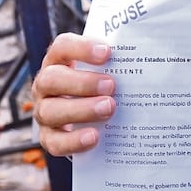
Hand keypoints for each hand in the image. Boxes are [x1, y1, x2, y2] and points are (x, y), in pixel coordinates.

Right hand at [31, 32, 114, 155]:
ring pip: (51, 111)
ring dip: (81, 110)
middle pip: (51, 79)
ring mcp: (44, 112)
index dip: (81, 48)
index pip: (62, 47)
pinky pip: (55, 142)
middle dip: (82, 83)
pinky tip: (95, 136)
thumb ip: (119, 63)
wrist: (90, 119)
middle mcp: (46, 86)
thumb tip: (146, 57)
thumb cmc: (100, 87)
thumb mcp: (106, 71)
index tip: (107, 53)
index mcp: (58, 62)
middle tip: (111, 86)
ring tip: (108, 109)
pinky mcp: (49, 138)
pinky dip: (74, 140)